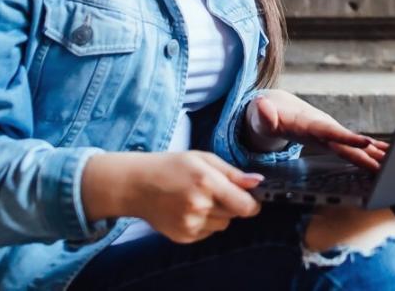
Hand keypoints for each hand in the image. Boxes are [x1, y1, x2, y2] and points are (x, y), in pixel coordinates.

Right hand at [82, 151, 261, 243]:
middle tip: (214, 191)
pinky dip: (205, 223)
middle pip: (235, 214)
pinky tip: (189, 209)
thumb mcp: (203, 158)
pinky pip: (207, 233)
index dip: (253, 203)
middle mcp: (199, 206)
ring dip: (218, 214)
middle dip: (232, 204)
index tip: (252, 198)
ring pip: (223, 225)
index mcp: (207, 182)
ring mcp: (190, 224)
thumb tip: (258, 181)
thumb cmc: (171, 167)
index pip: (245, 205)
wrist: (136, 185)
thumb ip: (232, 173)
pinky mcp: (183, 236)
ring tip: (199, 199)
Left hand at [245, 90, 389, 170]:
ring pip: (354, 145)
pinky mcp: (330, 139)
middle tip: (389, 163)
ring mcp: (329, 133)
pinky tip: (384, 156)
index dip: (347, 137)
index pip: (330, 131)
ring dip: (374, 153)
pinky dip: (369, 150)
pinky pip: (352, 147)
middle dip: (368, 152)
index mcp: (308, 123)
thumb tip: (264, 108)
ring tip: (393, 162)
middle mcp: (323, 127)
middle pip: (348, 142)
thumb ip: (262, 114)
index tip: (366, 142)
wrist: (274, 107)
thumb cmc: (265, 114)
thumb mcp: (259, 115)